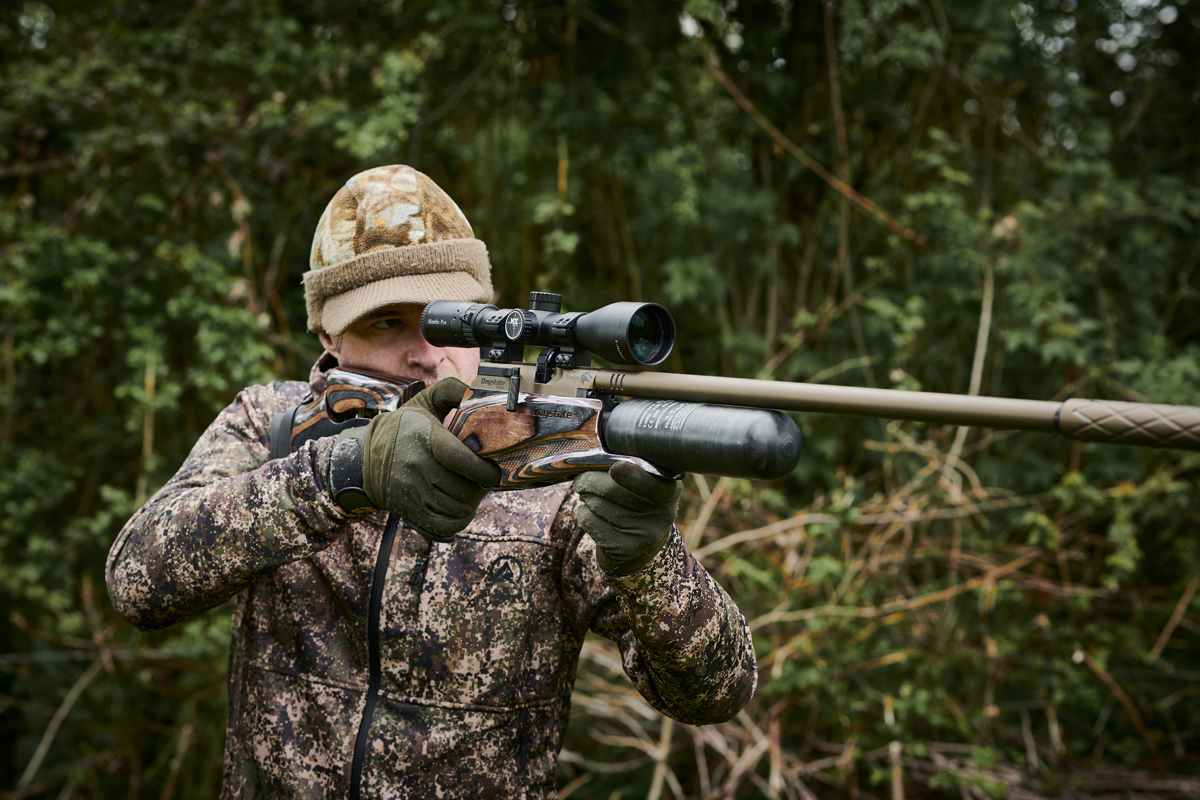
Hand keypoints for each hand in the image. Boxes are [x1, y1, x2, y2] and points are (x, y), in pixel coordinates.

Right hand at [343, 378, 500, 538]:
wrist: (363, 459)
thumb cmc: (403, 429)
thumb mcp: (424, 403)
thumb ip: (452, 391)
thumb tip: (476, 393)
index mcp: (425, 437)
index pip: (460, 458)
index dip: (483, 469)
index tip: (495, 471)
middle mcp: (416, 465)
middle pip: (464, 488)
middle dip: (479, 487)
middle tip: (483, 482)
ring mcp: (411, 490)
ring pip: (457, 508)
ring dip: (470, 504)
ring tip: (471, 492)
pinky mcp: (407, 509)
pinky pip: (443, 525)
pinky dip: (457, 520)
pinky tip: (459, 508)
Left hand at [575, 461, 681, 575]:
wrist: (641, 542)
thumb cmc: (637, 499)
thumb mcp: (646, 481)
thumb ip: (630, 465)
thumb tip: (594, 458)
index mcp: (671, 490)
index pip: (651, 484)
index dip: (631, 476)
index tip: (615, 469)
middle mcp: (662, 515)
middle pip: (613, 491)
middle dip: (589, 481)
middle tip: (582, 480)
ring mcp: (644, 535)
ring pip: (598, 505)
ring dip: (586, 497)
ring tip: (589, 496)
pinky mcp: (624, 549)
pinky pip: (590, 522)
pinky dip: (584, 514)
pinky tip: (591, 513)